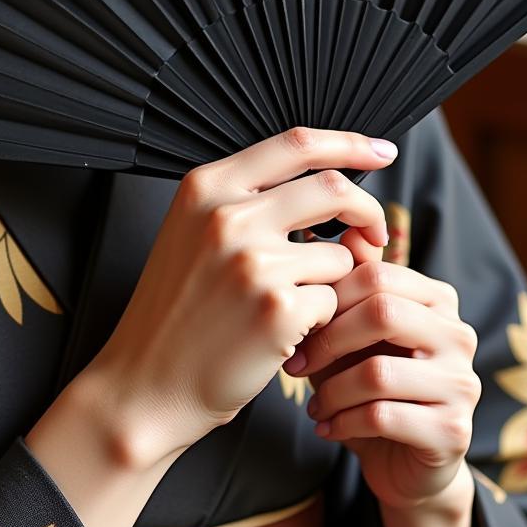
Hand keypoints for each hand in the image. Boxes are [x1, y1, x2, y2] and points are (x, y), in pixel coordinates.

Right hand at [82, 126, 398, 469]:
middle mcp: (227, 216)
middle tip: (374, 234)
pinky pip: (334, 301)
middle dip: (368, 211)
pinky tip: (282, 336)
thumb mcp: (193, 236)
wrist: (146, 384)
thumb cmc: (176, 314)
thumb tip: (334, 190)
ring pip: (340, 253)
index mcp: (205, 189)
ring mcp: (253, 262)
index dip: (349, 144)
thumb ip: (249, 203)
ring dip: (333, 282)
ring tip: (290, 308)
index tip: (380, 152)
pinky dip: (320, 320)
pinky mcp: (278, 308)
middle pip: (333, 188)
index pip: (295, 143)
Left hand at [288, 258, 480, 511]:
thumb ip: (348, 287)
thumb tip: (341, 229)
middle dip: (327, 340)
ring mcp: (462, 384)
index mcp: (437, 300)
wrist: (402, 461)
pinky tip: (328, 427)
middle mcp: (459, 335)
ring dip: (331, 390)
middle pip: (383, 312)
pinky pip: (383, 416)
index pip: (378, 274)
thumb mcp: (350, 334)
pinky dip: (343, 422)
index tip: (295, 325)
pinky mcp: (453, 431)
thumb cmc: (368, 386)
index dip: (327, 297)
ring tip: (315, 404)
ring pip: (378, 371)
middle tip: (296, 364)